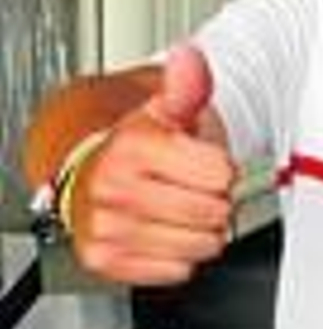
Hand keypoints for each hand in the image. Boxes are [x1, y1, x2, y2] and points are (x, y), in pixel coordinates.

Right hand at [71, 45, 236, 283]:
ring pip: (199, 246)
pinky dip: (178, 257)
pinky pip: (176, 271)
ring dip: (200, 233)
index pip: (221, 176)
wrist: (92, 175)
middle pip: (213, 213)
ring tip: (178, 211)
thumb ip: (188, 86)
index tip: (205, 165)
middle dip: (214, 203)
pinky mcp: (107, 259)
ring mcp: (108, 226)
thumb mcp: (167, 111)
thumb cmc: (139, 148)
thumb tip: (190, 58)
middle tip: (192, 190)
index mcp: (134, 147)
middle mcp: (114, 188)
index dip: (223, 171)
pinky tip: (163, 233)